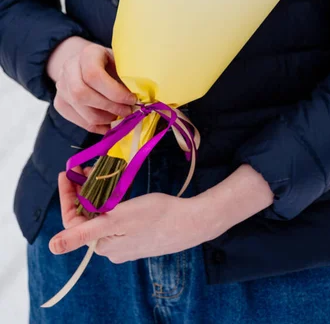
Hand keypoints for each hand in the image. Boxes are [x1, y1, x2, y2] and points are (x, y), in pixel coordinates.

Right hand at [48, 36, 135, 133]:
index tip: (132, 99)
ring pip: (80, 110)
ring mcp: (60, 86)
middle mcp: (68, 68)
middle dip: (109, 107)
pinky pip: (78, 120)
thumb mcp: (120, 61)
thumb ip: (128, 76)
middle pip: (82, 94)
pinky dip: (97, 126)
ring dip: (104, 118)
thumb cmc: (110, 63)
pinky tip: (110, 123)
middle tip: (127, 111)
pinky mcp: (60, 102)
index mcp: (87, 54)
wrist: (86, 62)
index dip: (114, 92)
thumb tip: (142, 98)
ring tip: (120, 116)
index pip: (93, 75)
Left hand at [50, 165, 273, 261]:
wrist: (192, 220)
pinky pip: (116, 216)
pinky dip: (111, 199)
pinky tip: (116, 186)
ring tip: (99, 170)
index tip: (67, 172)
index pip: (73, 221)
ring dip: (97, 193)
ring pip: (102, 215)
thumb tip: (52, 247)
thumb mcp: (118, 220)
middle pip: (87, 217)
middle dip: (83, 191)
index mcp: (102, 245)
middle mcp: (110, 247)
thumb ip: (84, 233)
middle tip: (84, 166)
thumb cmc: (156, 216)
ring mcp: (124, 242)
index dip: (67, 196)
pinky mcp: (137, 234)